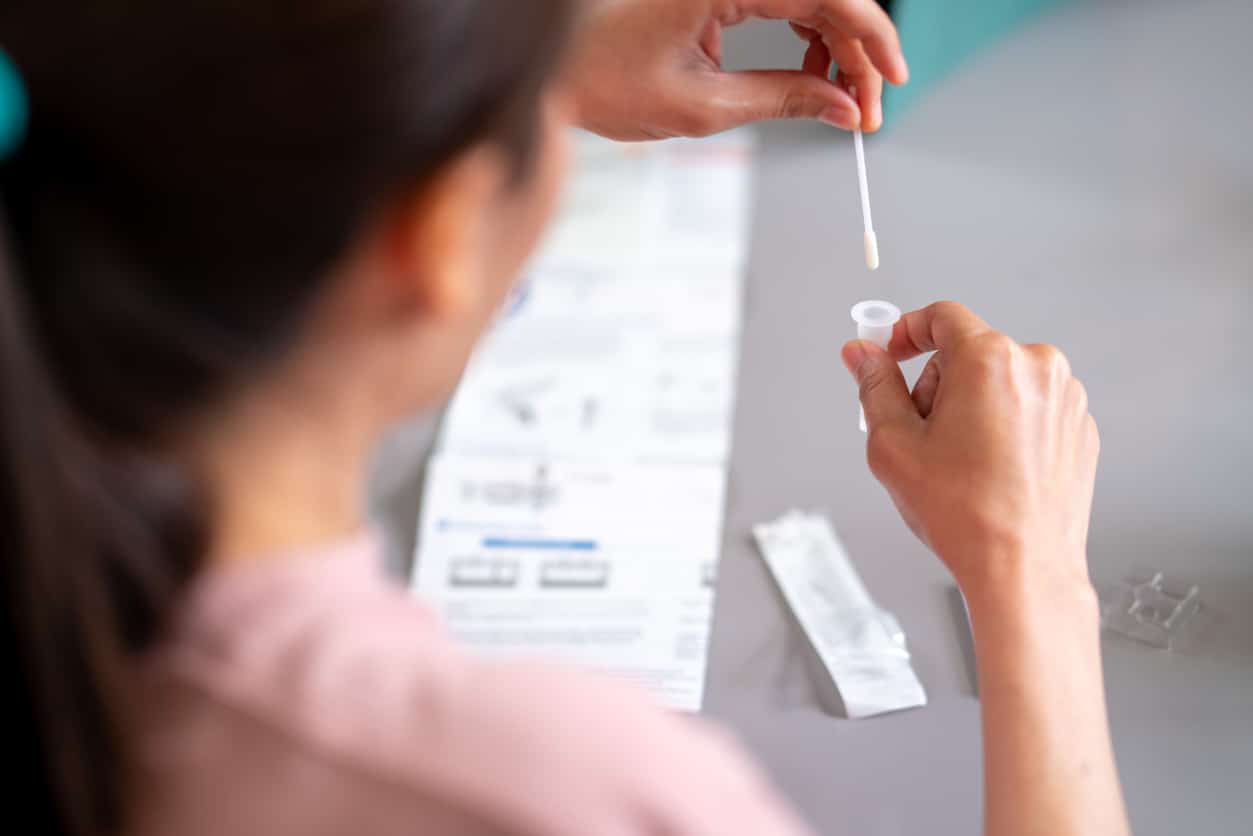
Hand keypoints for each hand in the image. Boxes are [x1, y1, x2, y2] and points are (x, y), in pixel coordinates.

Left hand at [565, 0, 907, 139]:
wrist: (551, 71)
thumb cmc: (605, 83)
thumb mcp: (703, 105)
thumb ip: (783, 100)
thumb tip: (842, 109)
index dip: (871, 38)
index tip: (891, 82)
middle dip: (856, 51)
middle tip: (864, 109)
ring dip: (835, 42)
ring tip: (838, 97)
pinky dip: (806, 30)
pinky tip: (811, 70)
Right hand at [840, 302, 1099, 598]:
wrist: (1023, 569)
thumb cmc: (964, 514)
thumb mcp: (894, 444)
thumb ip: (875, 386)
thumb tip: (862, 354)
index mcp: (990, 360)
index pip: (942, 316)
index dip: (907, 332)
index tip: (890, 354)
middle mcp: (1038, 368)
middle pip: (969, 352)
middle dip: (938, 384)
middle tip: (923, 436)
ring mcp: (1066, 398)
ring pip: (1001, 381)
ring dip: (972, 406)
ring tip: (959, 462)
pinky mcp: (1080, 428)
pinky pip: (1031, 408)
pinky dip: (1005, 426)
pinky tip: (990, 470)